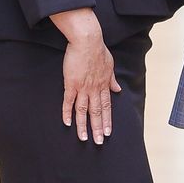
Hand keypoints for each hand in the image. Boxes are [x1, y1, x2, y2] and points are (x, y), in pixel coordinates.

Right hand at [50, 9, 117, 144]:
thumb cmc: (98, 50)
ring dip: (83, 125)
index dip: (107, 120)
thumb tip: (117, 89)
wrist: (88, 40)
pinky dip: (67, 112)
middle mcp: (94, 89)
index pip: (106, 107)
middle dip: (97, 128)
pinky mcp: (71, 83)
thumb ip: (112, 79)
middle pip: (96, 112)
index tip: (108, 132)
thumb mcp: (110, 65)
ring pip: (83, 110)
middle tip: (98, 142)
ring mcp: (83, 87)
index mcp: (104, 84)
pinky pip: (68, 101)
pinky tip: (66, 122)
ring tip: (83, 138)